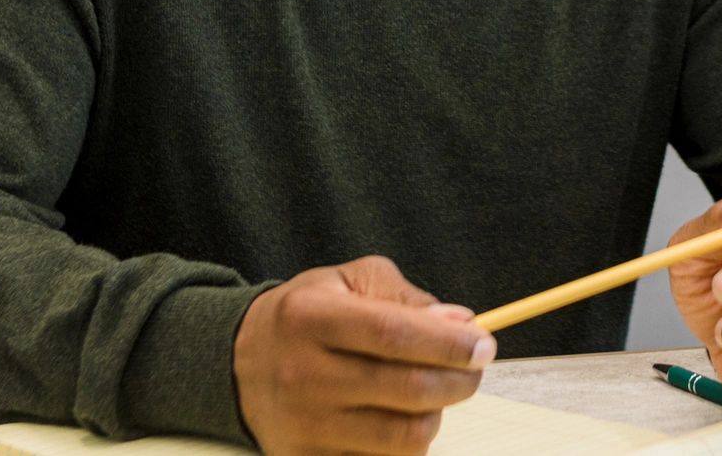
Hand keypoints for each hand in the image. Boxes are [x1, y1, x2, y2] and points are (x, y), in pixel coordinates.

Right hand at [233, 254, 493, 455]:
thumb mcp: (350, 282)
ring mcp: (303, 425)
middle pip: (405, 390)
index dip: (448, 343)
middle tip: (473, 369)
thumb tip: (461, 324)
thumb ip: (408, 299)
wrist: (238, 361)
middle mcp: (303, 374)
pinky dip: (406, 446)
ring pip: (401, 437)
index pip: (394, 334)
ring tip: (433, 394)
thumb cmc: (309, 314)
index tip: (483, 345)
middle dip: (459, 382)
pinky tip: (402, 419)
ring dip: (435, 416)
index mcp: (312, 318)